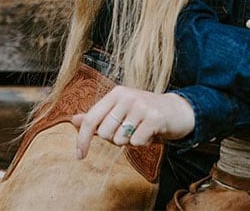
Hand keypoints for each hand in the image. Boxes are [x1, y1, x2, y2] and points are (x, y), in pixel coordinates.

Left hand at [71, 86, 194, 158]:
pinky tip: (150, 133)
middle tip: (128, 131)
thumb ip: (98, 115)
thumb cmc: (143, 112)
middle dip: (114, 139)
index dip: (82, 139)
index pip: (92, 118)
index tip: (79, 155)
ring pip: (120, 140)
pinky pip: (136, 142)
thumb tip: (73, 119)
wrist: (176, 111)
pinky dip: (142, 143)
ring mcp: (141, 105)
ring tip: (140, 130)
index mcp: (116, 93)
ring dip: (129, 141)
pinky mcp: (154, 117)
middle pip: (105, 133)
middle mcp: (127, 96)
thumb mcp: (120, 110)